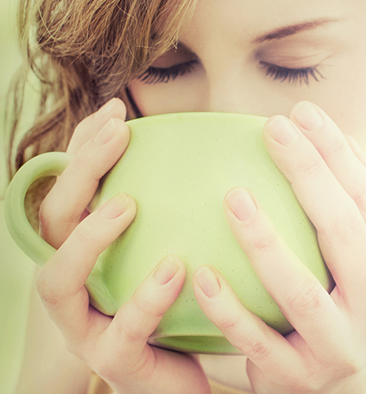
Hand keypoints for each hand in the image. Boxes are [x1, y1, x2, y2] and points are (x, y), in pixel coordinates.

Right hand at [37, 98, 209, 393]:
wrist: (187, 375)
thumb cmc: (181, 304)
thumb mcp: (173, 246)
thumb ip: (174, 209)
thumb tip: (198, 153)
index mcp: (87, 253)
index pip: (72, 189)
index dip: (84, 147)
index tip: (117, 110)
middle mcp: (75, 284)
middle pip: (55, 222)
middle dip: (80, 172)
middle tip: (117, 136)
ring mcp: (86, 327)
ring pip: (59, 280)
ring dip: (88, 237)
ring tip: (128, 204)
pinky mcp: (115, 363)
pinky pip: (121, 332)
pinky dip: (145, 298)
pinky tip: (175, 268)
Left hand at [193, 101, 365, 393]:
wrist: (321, 386)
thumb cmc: (325, 302)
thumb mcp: (341, 260)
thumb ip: (329, 211)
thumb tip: (303, 143)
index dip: (338, 153)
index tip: (302, 113)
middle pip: (342, 232)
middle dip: (309, 174)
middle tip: (273, 128)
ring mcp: (337, 347)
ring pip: (300, 292)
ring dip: (265, 242)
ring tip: (233, 195)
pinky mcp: (295, 377)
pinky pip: (257, 342)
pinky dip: (229, 308)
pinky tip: (201, 272)